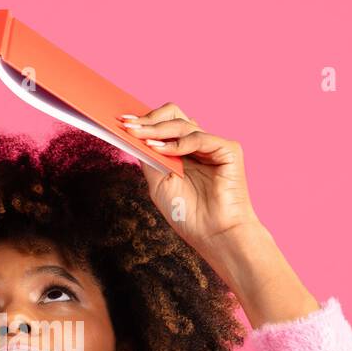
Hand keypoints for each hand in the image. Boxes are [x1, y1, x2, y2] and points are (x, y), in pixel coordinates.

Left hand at [122, 102, 260, 257]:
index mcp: (183, 150)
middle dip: (149, 120)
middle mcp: (198, 144)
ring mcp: (213, 145)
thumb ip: (149, 157)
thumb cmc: (187, 213)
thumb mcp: (158, 183)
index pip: (163, 124)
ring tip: (139, 136)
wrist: (213, 235)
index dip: (144, 120)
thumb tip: (131, 135)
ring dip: (157, 130)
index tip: (122, 121)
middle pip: (174, 116)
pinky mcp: (228, 150)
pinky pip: (199, 137)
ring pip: (183, 123)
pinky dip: (178, 143)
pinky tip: (160, 149)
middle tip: (129, 125)